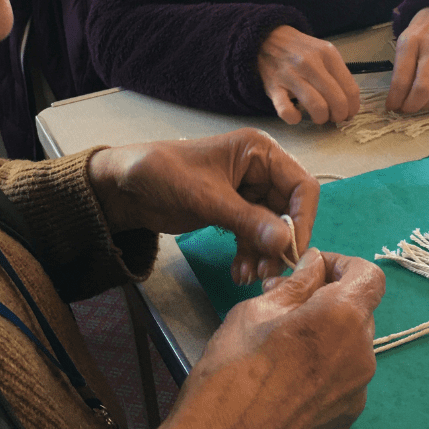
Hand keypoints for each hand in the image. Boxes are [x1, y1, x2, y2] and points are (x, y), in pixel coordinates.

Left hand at [87, 128, 318, 282]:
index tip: (291, 250)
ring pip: (273, 227)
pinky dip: (250, 253)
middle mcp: (260, 169)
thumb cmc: (164, 174)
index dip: (302, 219)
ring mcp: (248, 191)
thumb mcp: (206, 197)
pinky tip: (238, 272)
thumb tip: (285, 243)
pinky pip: (254, 234)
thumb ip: (247, 220)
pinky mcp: (234, 210)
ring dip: (264, 253)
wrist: (126, 186)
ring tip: (249, 277)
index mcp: (259, 151)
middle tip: (268, 273)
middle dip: (280, 242)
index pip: (301, 185)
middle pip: (289, 210)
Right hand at [149, 248, 384, 428]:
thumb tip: (314, 263)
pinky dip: (325, 364)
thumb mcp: (259, 309)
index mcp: (341, 316)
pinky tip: (289, 372)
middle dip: (330, 298)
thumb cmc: (234, 367)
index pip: (369, 275)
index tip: (314, 269)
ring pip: (351, 343)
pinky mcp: (347, 416)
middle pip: (359, 309)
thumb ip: (297, 282)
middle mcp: (361, 353)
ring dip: (327, 331)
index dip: (343, 264)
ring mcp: (357, 390)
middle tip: (287, 301)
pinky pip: (345, 375)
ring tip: (285, 339)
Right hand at [258, 25, 359, 124]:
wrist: (268, 39)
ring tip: (318, 117)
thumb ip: (337, 73)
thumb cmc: (300, 50)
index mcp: (328, 54)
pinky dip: (294, 118)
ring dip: (321, 118)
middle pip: (337, 100)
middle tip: (334, 117)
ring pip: (317, 107)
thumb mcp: (323, 52)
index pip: (350, 89)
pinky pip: (286, 110)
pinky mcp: (273, 86)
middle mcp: (310, 63)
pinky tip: (296, 116)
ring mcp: (290, 75)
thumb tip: (349, 104)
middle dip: (339, 116)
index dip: (352, 108)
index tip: (348, 114)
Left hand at [386, 5, 428, 112]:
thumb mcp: (404, 40)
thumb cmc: (423, 29)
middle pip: (423, 88)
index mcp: (411, 43)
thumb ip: (401, 66)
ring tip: (422, 104)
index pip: (401, 78)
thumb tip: (397, 96)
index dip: (395, 98)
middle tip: (406, 110)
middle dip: (412, 105)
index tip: (392, 107)